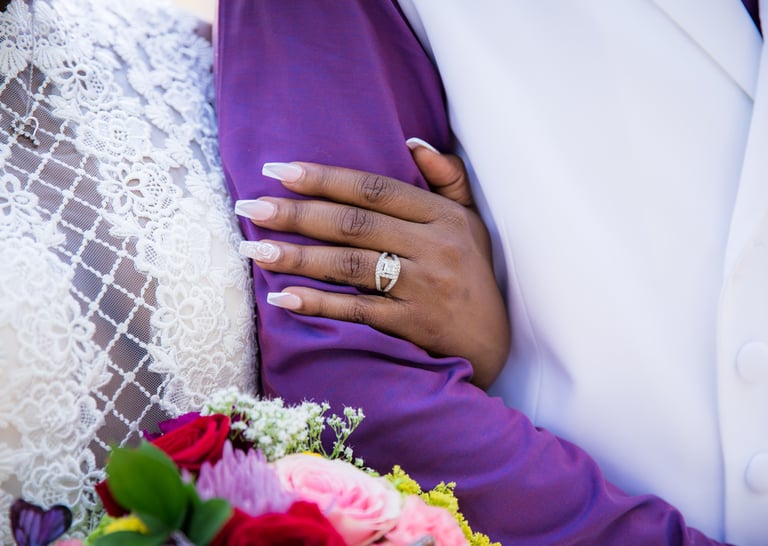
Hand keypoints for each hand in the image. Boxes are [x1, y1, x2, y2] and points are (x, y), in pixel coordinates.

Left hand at [236, 142, 509, 387]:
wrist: (492, 341)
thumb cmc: (473, 274)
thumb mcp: (470, 221)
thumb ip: (448, 177)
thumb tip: (412, 142)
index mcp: (442, 216)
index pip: (374, 188)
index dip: (324, 178)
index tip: (278, 170)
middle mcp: (433, 247)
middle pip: (353, 224)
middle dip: (296, 214)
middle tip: (250, 208)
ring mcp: (423, 287)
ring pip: (350, 265)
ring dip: (297, 257)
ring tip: (253, 249)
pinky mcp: (413, 324)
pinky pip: (357, 311)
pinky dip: (318, 303)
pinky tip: (282, 297)